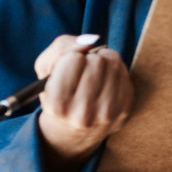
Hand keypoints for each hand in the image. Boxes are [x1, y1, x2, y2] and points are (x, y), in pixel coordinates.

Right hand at [34, 34, 132, 164]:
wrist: (73, 131)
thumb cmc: (57, 93)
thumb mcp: (46, 70)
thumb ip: (62, 47)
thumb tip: (92, 40)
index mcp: (58, 105)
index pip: (73, 59)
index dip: (71, 57)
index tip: (69, 66)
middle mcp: (83, 114)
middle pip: (97, 61)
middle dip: (90, 58)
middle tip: (84, 69)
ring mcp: (106, 114)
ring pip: (114, 64)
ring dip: (105, 61)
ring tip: (96, 73)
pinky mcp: (124, 111)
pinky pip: (125, 74)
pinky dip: (116, 71)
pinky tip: (107, 81)